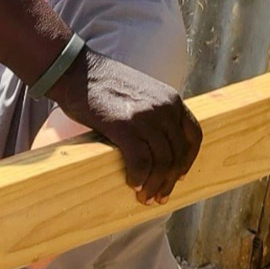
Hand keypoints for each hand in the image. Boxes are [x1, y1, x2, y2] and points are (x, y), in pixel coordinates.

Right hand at [52, 48, 201, 203]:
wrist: (75, 71)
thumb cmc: (102, 84)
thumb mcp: (141, 93)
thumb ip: (153, 113)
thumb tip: (153, 146)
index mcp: (171, 99)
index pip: (194, 135)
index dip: (188, 160)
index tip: (179, 176)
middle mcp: (164, 107)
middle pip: (178, 153)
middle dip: (169, 180)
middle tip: (159, 196)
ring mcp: (146, 116)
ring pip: (162, 161)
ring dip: (154, 184)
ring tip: (144, 197)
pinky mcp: (124, 125)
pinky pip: (140, 161)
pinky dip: (139, 177)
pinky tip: (132, 184)